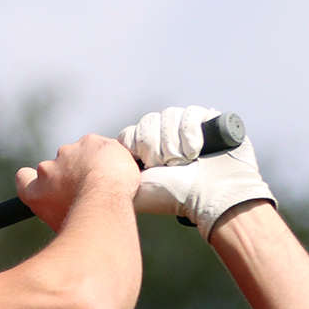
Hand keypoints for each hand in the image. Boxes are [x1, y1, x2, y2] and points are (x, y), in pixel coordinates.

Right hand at [15, 134, 140, 229]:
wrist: (104, 203)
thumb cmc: (85, 222)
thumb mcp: (63, 226)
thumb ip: (58, 213)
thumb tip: (68, 218)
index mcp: (36, 191)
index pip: (23, 178)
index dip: (32, 179)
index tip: (46, 184)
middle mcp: (46, 169)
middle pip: (56, 168)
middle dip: (71, 175)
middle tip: (91, 190)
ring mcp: (67, 153)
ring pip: (79, 156)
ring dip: (90, 164)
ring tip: (109, 182)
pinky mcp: (89, 141)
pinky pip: (99, 147)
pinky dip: (108, 155)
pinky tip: (118, 170)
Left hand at [120, 106, 276, 238]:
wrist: (211, 196)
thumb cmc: (174, 196)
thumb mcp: (135, 189)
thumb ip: (112, 177)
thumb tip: (96, 166)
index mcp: (148, 153)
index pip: (132, 133)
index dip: (138, 143)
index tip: (148, 163)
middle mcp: (167, 139)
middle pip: (149, 121)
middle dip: (156, 143)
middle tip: (167, 163)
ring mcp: (188, 130)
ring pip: (169, 115)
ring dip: (173, 139)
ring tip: (184, 160)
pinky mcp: (209, 121)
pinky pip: (191, 112)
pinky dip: (190, 130)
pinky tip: (196, 149)